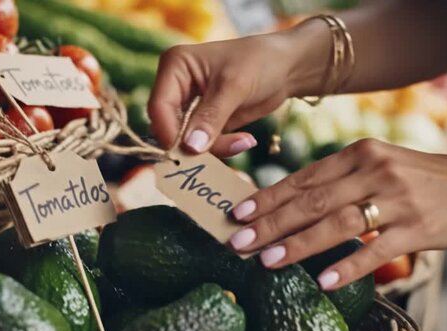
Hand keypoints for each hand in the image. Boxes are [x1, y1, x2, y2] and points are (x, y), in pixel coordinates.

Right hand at [148, 34, 297, 157]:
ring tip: (243, 142)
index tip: (191, 152)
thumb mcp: (234, 86)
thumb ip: (210, 117)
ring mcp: (188, 106)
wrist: (286, 67)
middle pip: (169, 127)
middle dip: (195, 144)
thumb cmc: (260, 62)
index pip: (159, 106)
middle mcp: (175, 86)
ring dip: (213, 148)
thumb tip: (190, 147)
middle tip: (228, 148)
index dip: (170, 132)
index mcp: (174, 66)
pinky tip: (244, 141)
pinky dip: (221, 148)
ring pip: (185, 140)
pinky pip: (202, 145)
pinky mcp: (203, 122)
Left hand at [229, 139, 446, 289]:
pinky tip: (324, 282)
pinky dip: (348, 266)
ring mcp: (397, 199)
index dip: (268, 198)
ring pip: (339, 224)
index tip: (238, 213)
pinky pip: (377, 250)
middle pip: (313, 201)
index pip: (303, 178)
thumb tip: (285, 204)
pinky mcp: (418, 228)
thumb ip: (335, 180)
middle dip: (271, 223)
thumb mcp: (374, 165)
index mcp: (357, 154)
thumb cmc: (413, 178)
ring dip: (300, 244)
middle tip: (239, 241)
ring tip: (268, 260)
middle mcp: (374, 171)